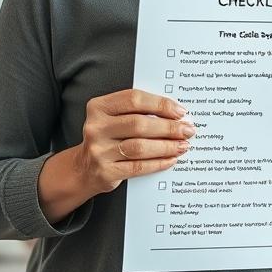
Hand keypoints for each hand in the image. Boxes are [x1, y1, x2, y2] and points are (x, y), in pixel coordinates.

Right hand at [76, 88, 194, 194]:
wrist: (85, 167)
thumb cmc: (107, 138)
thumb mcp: (113, 118)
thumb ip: (137, 112)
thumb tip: (174, 114)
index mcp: (99, 107)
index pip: (134, 99)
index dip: (160, 104)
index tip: (179, 111)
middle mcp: (96, 127)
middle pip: (139, 124)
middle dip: (168, 127)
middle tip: (186, 130)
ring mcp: (99, 151)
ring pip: (140, 147)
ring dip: (166, 146)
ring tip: (182, 145)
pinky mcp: (105, 172)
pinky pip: (138, 167)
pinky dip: (158, 163)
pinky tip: (170, 159)